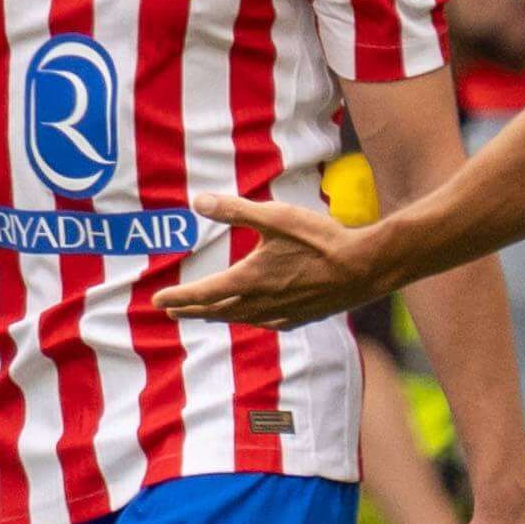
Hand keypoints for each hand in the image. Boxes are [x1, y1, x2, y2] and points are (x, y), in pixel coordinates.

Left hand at [160, 191, 385, 327]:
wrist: (368, 267)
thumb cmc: (321, 239)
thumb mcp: (275, 217)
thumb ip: (234, 210)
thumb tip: (198, 200)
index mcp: (249, 280)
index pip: (202, 293)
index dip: (177, 296)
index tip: (156, 301)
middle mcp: (262, 303)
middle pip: (217, 311)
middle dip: (192, 309)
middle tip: (172, 310)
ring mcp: (283, 313)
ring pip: (241, 319)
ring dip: (218, 317)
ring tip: (205, 314)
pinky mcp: (303, 317)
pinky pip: (268, 323)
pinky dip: (251, 320)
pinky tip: (255, 317)